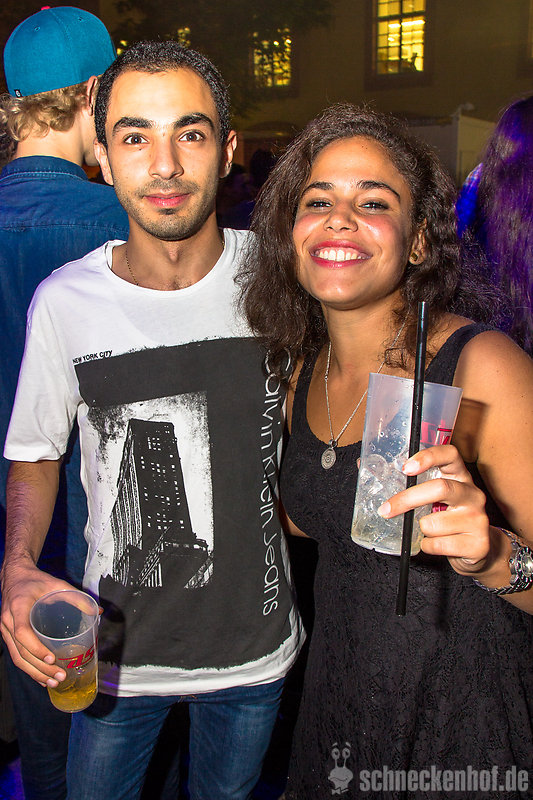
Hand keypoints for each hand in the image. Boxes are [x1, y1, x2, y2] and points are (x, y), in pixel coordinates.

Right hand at [1, 557, 74, 686]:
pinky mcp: (8, 636)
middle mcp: (8, 621)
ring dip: (35, 673)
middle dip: (40, 668)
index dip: (36, 648)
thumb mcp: (56, 584)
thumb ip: (76, 597)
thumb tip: (98, 612)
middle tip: (59, 677)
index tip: (51, 659)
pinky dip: (29, 669)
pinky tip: (42, 679)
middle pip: (20, 652)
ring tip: (53, 683)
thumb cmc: (35, 581)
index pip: (22, 632)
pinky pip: (17, 656)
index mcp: (18, 606)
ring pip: (17, 658)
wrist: (14, 576)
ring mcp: (6, 630)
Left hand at [378, 444, 489, 574]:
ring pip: (434, 523)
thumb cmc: (446, 517)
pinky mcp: (479, 543)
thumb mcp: (431, 497)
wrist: (477, 550)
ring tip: (427, 531)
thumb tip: (364, 465)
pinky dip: (428, 547)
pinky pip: (439, 545)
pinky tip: (436, 544)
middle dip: (408, 499)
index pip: (450, 454)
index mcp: (459, 476)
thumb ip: (407, 482)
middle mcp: (472, 493)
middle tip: (386, 509)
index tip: (407, 467)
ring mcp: (478, 518)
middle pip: (440, 487)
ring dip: (420, 529)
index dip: (429, 456)